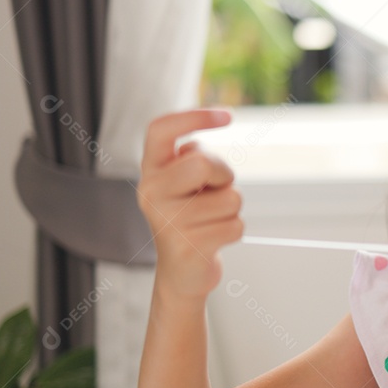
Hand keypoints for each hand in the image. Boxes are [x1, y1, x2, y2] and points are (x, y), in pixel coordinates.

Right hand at [136, 109, 241, 298]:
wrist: (182, 272)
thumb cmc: (190, 219)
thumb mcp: (186, 183)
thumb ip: (193, 160)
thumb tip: (198, 150)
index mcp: (151, 171)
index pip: (160, 130)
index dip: (193, 117)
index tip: (227, 116)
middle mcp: (151, 192)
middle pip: (203, 163)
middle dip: (223, 174)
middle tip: (215, 189)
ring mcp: (167, 221)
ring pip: (230, 198)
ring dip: (231, 209)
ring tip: (210, 220)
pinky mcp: (188, 247)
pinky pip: (236, 225)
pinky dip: (234, 231)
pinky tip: (213, 239)